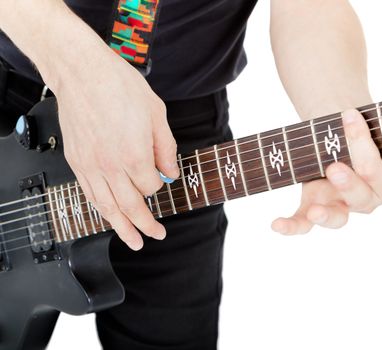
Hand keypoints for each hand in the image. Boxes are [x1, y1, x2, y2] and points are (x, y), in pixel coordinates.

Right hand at [57, 53, 178, 249]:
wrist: (83, 72)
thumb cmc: (119, 87)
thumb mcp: (157, 114)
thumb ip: (165, 148)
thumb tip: (170, 173)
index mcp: (134, 155)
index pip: (151, 186)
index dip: (160, 185)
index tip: (163, 180)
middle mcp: (111, 166)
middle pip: (131, 206)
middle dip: (145, 225)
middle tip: (155, 236)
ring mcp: (90, 165)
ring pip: (107, 207)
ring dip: (121, 228)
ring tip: (132, 242)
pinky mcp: (76, 161)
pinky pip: (88, 194)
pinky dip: (100, 209)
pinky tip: (108, 216)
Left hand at [271, 109, 381, 234]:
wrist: (347, 134)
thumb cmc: (366, 130)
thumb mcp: (375, 127)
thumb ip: (371, 128)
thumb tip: (353, 114)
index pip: (379, 171)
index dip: (364, 144)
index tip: (349, 113)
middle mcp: (370, 198)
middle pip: (361, 196)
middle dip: (348, 181)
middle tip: (334, 168)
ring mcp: (343, 205)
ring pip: (338, 218)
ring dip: (326, 215)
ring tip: (314, 212)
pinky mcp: (317, 206)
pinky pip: (305, 223)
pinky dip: (292, 225)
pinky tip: (277, 225)